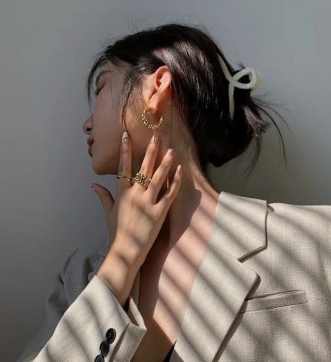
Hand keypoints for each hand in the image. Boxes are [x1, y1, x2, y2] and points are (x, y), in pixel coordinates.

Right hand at [91, 131, 181, 263]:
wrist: (126, 252)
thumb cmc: (117, 233)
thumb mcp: (108, 213)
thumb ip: (103, 196)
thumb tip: (93, 184)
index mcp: (122, 193)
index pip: (123, 166)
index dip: (125, 150)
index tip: (126, 135)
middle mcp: (135, 195)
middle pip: (143, 168)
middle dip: (150, 150)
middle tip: (156, 136)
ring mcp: (148, 203)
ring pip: (158, 177)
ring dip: (165, 162)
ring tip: (171, 148)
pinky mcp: (160, 212)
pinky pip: (170, 193)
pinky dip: (175, 181)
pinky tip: (180, 170)